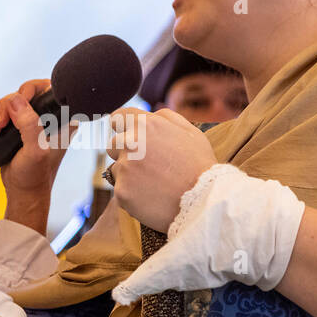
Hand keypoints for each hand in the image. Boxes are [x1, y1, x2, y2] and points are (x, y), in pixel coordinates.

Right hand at [0, 79, 77, 232]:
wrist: (22, 193)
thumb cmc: (35, 176)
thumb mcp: (35, 151)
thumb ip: (29, 124)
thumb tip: (15, 100)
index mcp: (62, 119)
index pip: (47, 88)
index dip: (29, 90)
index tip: (16, 105)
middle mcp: (48, 118)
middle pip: (22, 94)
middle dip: (5, 108)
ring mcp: (31, 122)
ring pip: (8, 104)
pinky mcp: (17, 128)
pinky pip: (1, 115)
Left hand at [106, 108, 216, 232]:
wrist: (204, 201)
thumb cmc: (200, 166)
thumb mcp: (190, 132)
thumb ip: (166, 118)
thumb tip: (150, 115)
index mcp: (146, 125)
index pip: (118, 117)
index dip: (122, 127)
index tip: (128, 136)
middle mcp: (130, 143)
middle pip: (112, 145)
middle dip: (125, 153)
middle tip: (148, 167)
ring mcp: (125, 168)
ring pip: (116, 170)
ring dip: (129, 175)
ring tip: (154, 184)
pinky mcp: (122, 192)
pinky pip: (120, 191)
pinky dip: (132, 195)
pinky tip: (152, 197)